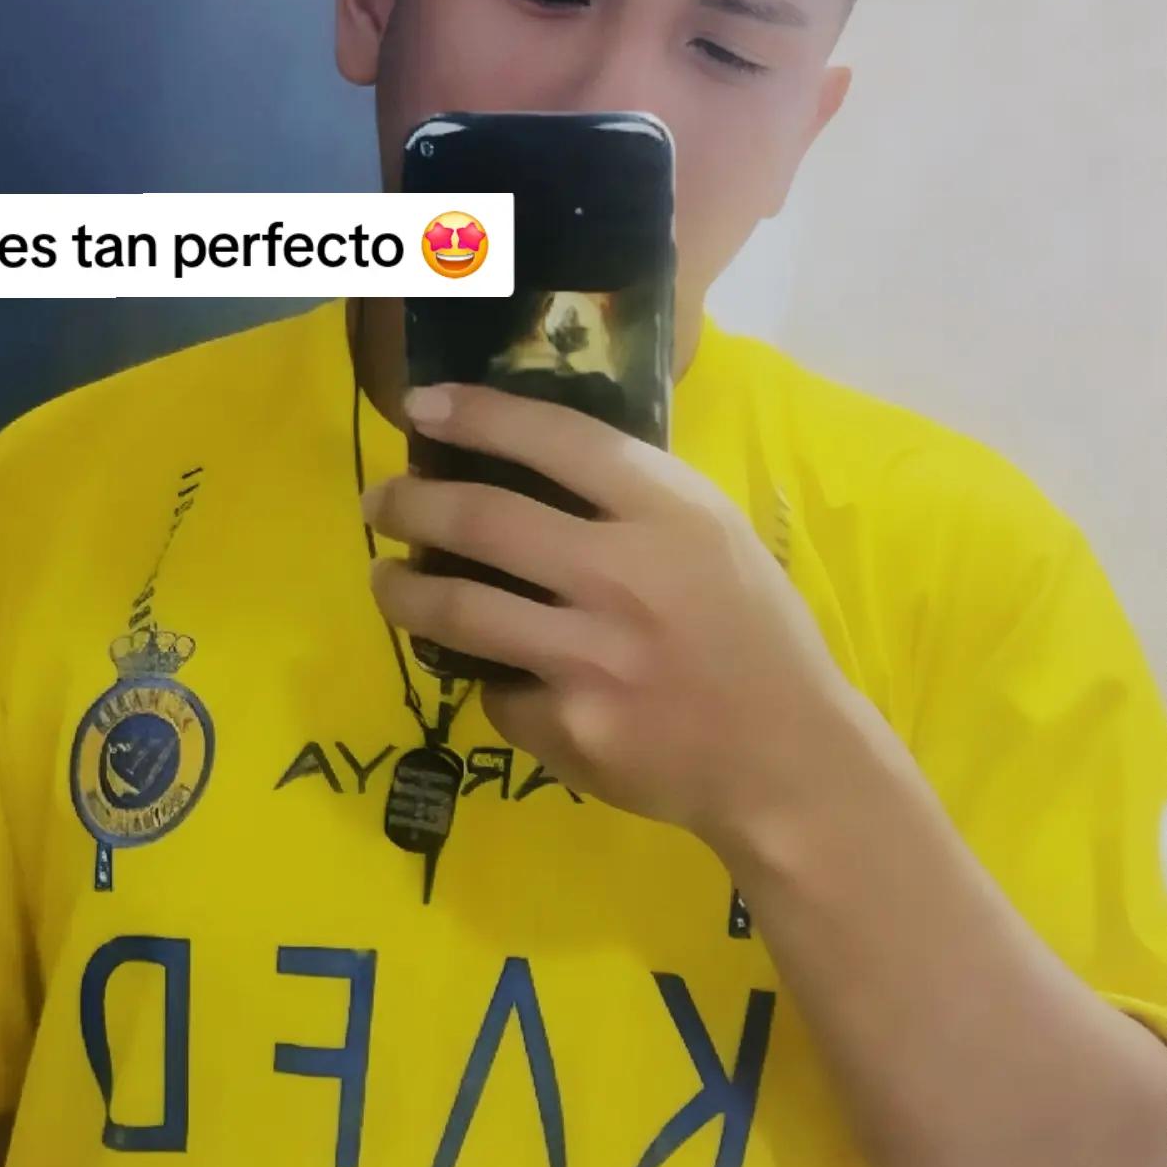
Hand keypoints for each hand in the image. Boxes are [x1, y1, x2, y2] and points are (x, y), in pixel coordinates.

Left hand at [361, 380, 863, 863]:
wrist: (785, 760)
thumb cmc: (755, 637)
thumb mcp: (717, 540)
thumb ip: (638, 502)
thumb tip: (532, 466)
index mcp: (671, 516)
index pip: (556, 438)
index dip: (478, 414)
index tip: (423, 406)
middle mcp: (622, 576)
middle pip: (481, 519)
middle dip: (411, 503)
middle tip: (381, 501)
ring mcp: (589, 656)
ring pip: (456, 608)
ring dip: (401, 590)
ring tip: (387, 580)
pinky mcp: (567, 725)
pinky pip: (497, 690)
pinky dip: (490, 679)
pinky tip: (497, 675)